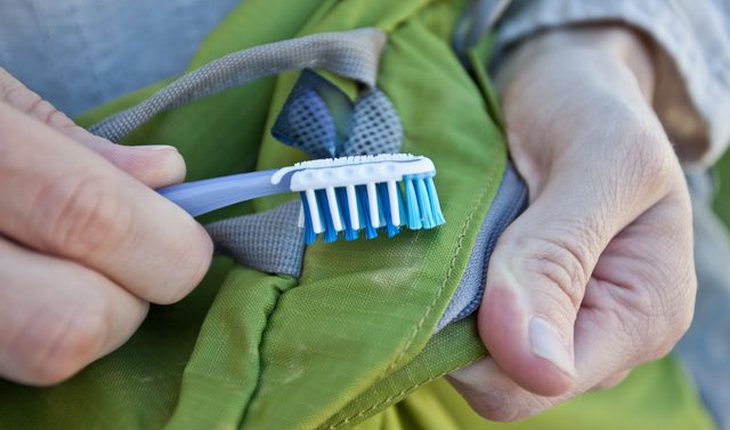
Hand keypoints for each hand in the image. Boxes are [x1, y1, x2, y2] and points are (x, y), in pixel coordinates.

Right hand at [0, 68, 212, 384]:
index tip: (184, 236)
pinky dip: (38, 335)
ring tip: (70, 275)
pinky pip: (12, 364)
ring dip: (86, 322)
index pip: (90, 218)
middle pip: (71, 326)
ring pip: (44, 358)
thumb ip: (76, 148)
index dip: (165, 240)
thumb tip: (169, 178)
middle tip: (123, 262)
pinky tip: (31, 290)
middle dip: (128, 301)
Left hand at [448, 26, 695, 419]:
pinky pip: (468, 323)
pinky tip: (454, 248)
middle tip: (455, 247)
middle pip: (503, 379)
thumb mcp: (598, 162)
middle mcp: (600, 333)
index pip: (541, 383)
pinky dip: (448, 293)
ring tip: (458, 239)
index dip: (484, 348)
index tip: (455, 275)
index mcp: (643, 313)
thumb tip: (534, 365)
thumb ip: (561, 256)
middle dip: (464, 325)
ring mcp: (557, 320)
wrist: (569, 86)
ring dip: (451, 306)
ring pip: (478, 353)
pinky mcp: (522, 301)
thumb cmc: (594, 109)